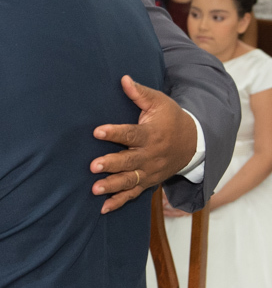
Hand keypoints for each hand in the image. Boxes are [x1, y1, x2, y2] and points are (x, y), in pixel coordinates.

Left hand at [90, 75, 197, 213]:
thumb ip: (140, 93)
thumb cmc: (171, 119)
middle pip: (129, 161)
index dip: (114, 133)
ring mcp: (149, 171)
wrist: (193, 143)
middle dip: (112, 164)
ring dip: (112, 186)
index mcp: (151, 135)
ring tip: (95, 188)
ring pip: (130, 180)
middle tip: (93, 165)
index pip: (131, 134)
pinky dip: (119, 202)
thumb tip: (123, 79)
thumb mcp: (160, 103)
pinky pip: (133, 194)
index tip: (97, 132)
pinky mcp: (148, 182)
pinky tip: (103, 208)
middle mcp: (150, 156)